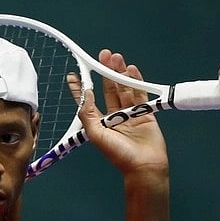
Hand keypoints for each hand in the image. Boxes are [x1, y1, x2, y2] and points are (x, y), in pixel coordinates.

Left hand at [71, 50, 167, 175]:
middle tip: (102, 55)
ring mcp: (130, 113)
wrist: (144, 165)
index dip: (80, 87)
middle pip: (108, 89)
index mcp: (99, 122)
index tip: (74, 74)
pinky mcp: (145, 113)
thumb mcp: (95, 134)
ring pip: (124, 88)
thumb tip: (84, 94)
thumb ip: (87, 113)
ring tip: (116, 58)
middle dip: (104, 71)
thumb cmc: (118, 154)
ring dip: (119, 73)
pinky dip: (136, 81)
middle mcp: (113, 116)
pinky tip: (132, 70)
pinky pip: (140, 94)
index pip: (87, 101)